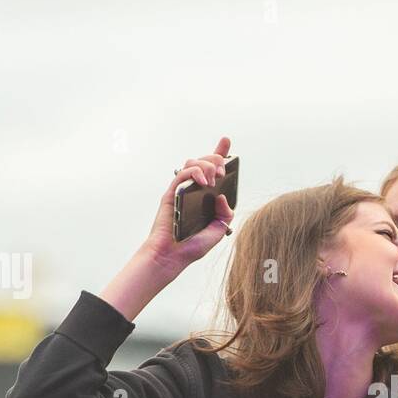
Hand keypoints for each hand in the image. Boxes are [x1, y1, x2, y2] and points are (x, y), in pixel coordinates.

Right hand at [142, 136, 235, 277]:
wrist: (172, 256)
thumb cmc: (192, 245)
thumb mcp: (218, 229)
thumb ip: (225, 213)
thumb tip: (223, 196)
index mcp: (204, 196)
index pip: (212, 169)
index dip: (219, 153)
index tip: (226, 141)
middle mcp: (192, 190)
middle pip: (203, 161)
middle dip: (216, 158)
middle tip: (223, 169)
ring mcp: (181, 190)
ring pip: (192, 162)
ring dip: (206, 164)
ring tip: (214, 177)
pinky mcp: (171, 193)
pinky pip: (182, 174)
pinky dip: (194, 172)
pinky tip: (204, 181)